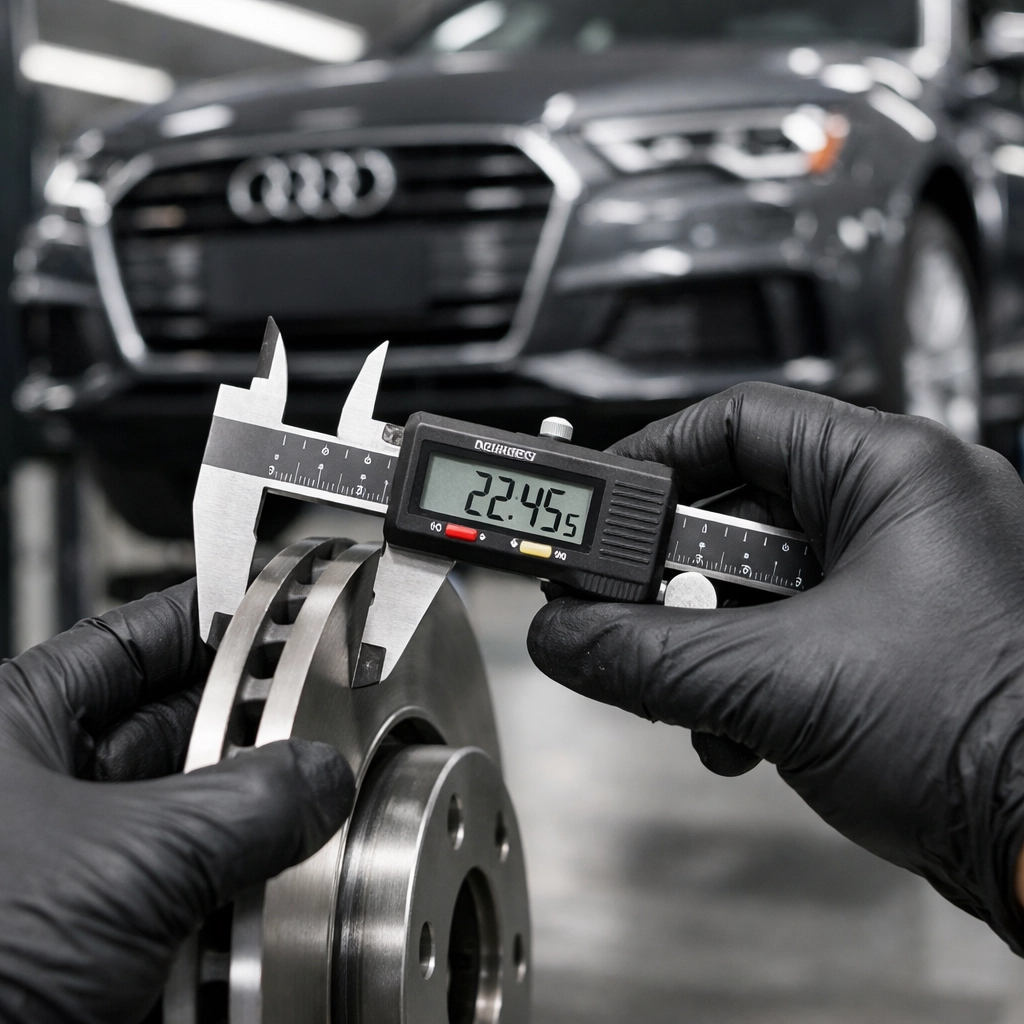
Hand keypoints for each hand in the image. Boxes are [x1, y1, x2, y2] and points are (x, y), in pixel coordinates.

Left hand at [0, 581, 354, 1022]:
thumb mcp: (125, 861)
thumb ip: (246, 806)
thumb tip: (316, 776)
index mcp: (15, 729)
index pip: (132, 642)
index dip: (211, 622)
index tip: (278, 615)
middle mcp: (40, 792)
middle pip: (171, 729)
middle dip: (247, 731)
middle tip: (315, 725)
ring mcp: (69, 868)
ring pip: (183, 819)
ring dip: (247, 824)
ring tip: (305, 812)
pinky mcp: (93, 939)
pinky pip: (182, 894)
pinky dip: (229, 894)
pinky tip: (267, 894)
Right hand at [528, 385, 1023, 950]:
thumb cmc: (990, 740)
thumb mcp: (780, 686)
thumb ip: (648, 657)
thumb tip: (565, 635)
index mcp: (892, 473)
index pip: (740, 423)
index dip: (654, 462)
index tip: (599, 512)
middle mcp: (902, 512)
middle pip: (739, 514)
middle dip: (675, 585)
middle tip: (627, 620)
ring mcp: (905, 578)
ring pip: (759, 586)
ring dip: (708, 650)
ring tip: (698, 703)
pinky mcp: (899, 641)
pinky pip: (792, 635)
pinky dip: (750, 681)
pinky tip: (744, 735)